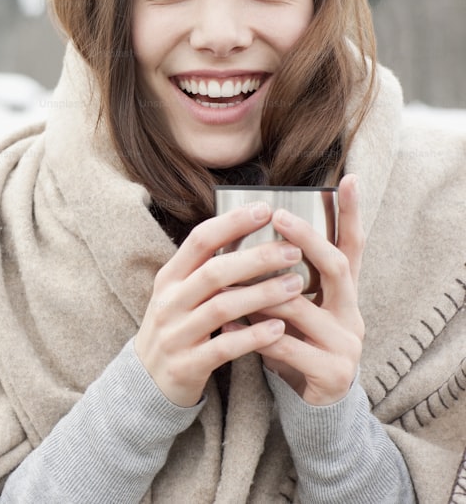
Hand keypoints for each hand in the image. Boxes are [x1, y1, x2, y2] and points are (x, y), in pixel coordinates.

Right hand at [135, 201, 306, 406]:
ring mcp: (175, 334)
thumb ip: (206, 269)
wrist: (147, 382)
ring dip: (261, 295)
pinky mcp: (187, 365)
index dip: (231, 223)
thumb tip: (248, 232)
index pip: (199, 240)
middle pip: (213, 272)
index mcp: (168, 278)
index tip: (265, 209)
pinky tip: (279, 328)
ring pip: (221, 308)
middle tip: (293, 249)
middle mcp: (168, 302)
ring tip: (296, 285)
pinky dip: (253, 337)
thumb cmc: (177, 329)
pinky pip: (223, 347)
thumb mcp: (179, 294)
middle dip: (256, 258)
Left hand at [225, 174, 364, 404]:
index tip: (347, 178)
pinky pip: (287, 348)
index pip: (352, 245)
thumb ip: (278, 276)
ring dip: (264, 293)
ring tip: (232, 278)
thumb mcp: (291, 306)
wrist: (309, 402)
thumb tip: (245, 231)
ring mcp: (346, 344)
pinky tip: (228, 328)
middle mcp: (351, 313)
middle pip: (337, 267)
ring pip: (303, 309)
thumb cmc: (294, 343)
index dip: (352, 213)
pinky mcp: (331, 373)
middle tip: (280, 218)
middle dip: (307, 241)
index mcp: (343, 293)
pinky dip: (255, 336)